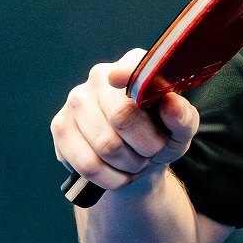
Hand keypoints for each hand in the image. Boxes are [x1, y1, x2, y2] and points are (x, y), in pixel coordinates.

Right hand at [50, 49, 197, 202]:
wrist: (136, 161)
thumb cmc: (161, 137)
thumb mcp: (180, 131)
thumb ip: (183, 117)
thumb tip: (171, 103)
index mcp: (134, 64)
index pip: (130, 71)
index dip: (129, 77)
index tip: (122, 82)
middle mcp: (100, 75)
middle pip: (123, 116)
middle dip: (146, 146)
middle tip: (151, 152)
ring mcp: (75, 99)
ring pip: (106, 145)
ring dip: (129, 165)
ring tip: (135, 162)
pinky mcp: (60, 126)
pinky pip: (86, 164)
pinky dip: (109, 178)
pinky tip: (116, 173)